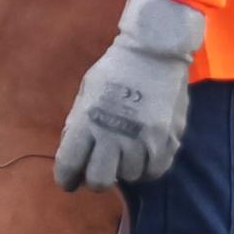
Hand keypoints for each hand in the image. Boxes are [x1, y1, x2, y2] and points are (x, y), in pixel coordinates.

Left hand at [56, 0, 207, 191]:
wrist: (154, 52)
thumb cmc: (114, 71)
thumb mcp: (85, 94)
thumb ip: (78, 127)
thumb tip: (74, 159)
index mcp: (88, 121)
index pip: (70, 165)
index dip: (66, 179)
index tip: (69, 181)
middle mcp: (115, 135)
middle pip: (100, 181)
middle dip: (94, 179)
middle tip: (98, 169)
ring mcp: (144, 140)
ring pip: (129, 178)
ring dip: (123, 169)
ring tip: (124, 153)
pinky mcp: (168, 141)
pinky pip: (154, 172)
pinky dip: (146, 168)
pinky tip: (142, 156)